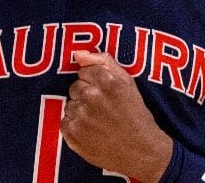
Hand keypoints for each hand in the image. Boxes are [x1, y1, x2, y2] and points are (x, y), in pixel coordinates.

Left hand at [61, 51, 172, 181]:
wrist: (140, 151)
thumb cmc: (136, 115)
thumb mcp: (128, 83)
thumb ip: (104, 62)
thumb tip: (78, 54)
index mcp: (108, 81)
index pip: (85, 70)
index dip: (95, 82)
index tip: (105, 93)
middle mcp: (92, 97)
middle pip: (75, 86)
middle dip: (86, 95)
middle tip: (102, 108)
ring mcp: (80, 116)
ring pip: (70, 103)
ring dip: (80, 110)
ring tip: (98, 121)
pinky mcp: (72, 134)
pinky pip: (64, 121)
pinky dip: (75, 126)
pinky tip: (91, 131)